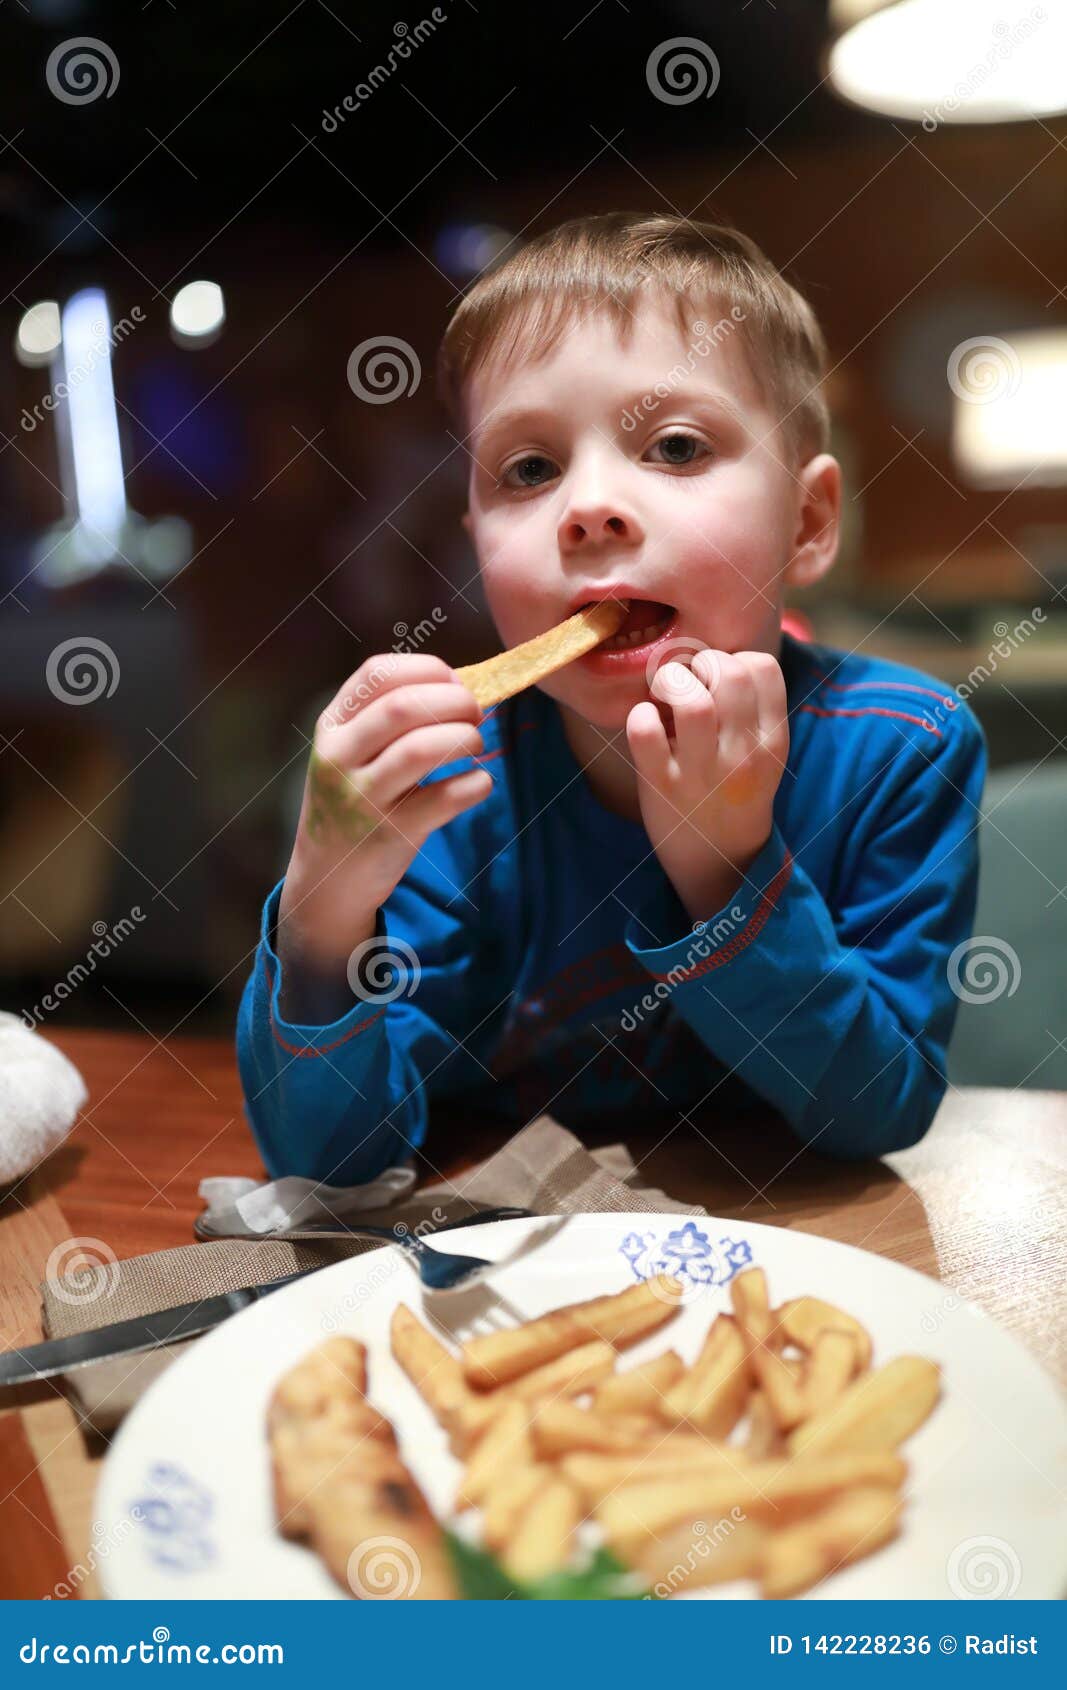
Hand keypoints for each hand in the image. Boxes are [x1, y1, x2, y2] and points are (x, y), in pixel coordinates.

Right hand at [276, 653, 489, 1015]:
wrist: (327, 879)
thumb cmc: (354, 802)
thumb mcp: (351, 753)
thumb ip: (389, 719)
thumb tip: (463, 686)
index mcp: (332, 727)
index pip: (378, 674)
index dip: (427, 669)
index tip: (455, 682)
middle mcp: (339, 758)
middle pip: (403, 707)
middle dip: (454, 700)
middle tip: (477, 713)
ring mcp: (362, 798)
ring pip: (421, 749)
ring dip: (465, 738)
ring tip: (476, 744)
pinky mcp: (391, 834)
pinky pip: (444, 798)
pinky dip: (475, 784)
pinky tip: (480, 782)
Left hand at [626, 648, 788, 924]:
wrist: (719, 864)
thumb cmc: (734, 794)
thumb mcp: (762, 753)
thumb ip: (750, 709)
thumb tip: (715, 654)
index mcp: (772, 741)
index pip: (762, 667)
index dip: (732, 659)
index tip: (714, 678)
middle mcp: (742, 755)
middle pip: (730, 674)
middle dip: (700, 663)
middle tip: (685, 682)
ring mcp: (702, 773)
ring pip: (691, 701)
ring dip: (671, 684)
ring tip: (664, 697)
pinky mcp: (662, 787)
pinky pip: (645, 732)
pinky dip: (639, 716)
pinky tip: (645, 724)